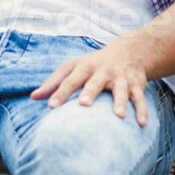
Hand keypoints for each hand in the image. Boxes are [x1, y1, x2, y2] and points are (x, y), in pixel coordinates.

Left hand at [30, 40, 152, 126]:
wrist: (129, 51)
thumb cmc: (93, 64)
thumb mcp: (73, 68)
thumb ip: (54, 82)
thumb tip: (33, 97)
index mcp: (85, 67)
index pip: (70, 80)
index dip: (60, 92)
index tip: (50, 106)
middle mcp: (103, 71)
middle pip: (95, 82)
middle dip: (90, 92)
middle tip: (84, 104)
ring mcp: (121, 78)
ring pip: (121, 90)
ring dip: (120, 102)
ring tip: (119, 115)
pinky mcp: (136, 85)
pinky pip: (139, 98)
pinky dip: (142, 110)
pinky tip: (142, 123)